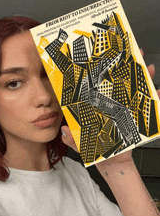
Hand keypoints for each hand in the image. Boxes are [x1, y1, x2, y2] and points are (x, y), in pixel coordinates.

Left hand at [61, 49, 158, 164]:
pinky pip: (146, 108)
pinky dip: (154, 100)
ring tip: (148, 69)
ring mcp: (123, 110)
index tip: (101, 60)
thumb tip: (65, 130)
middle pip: (117, 83)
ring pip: (133, 91)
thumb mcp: (80, 145)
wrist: (111, 161)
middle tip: (132, 54)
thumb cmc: (95, 150)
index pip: (96, 87)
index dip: (98, 73)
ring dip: (142, 78)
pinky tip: (158, 93)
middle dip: (126, 67)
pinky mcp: (135, 118)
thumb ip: (72, 139)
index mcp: (96, 108)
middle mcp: (110, 105)